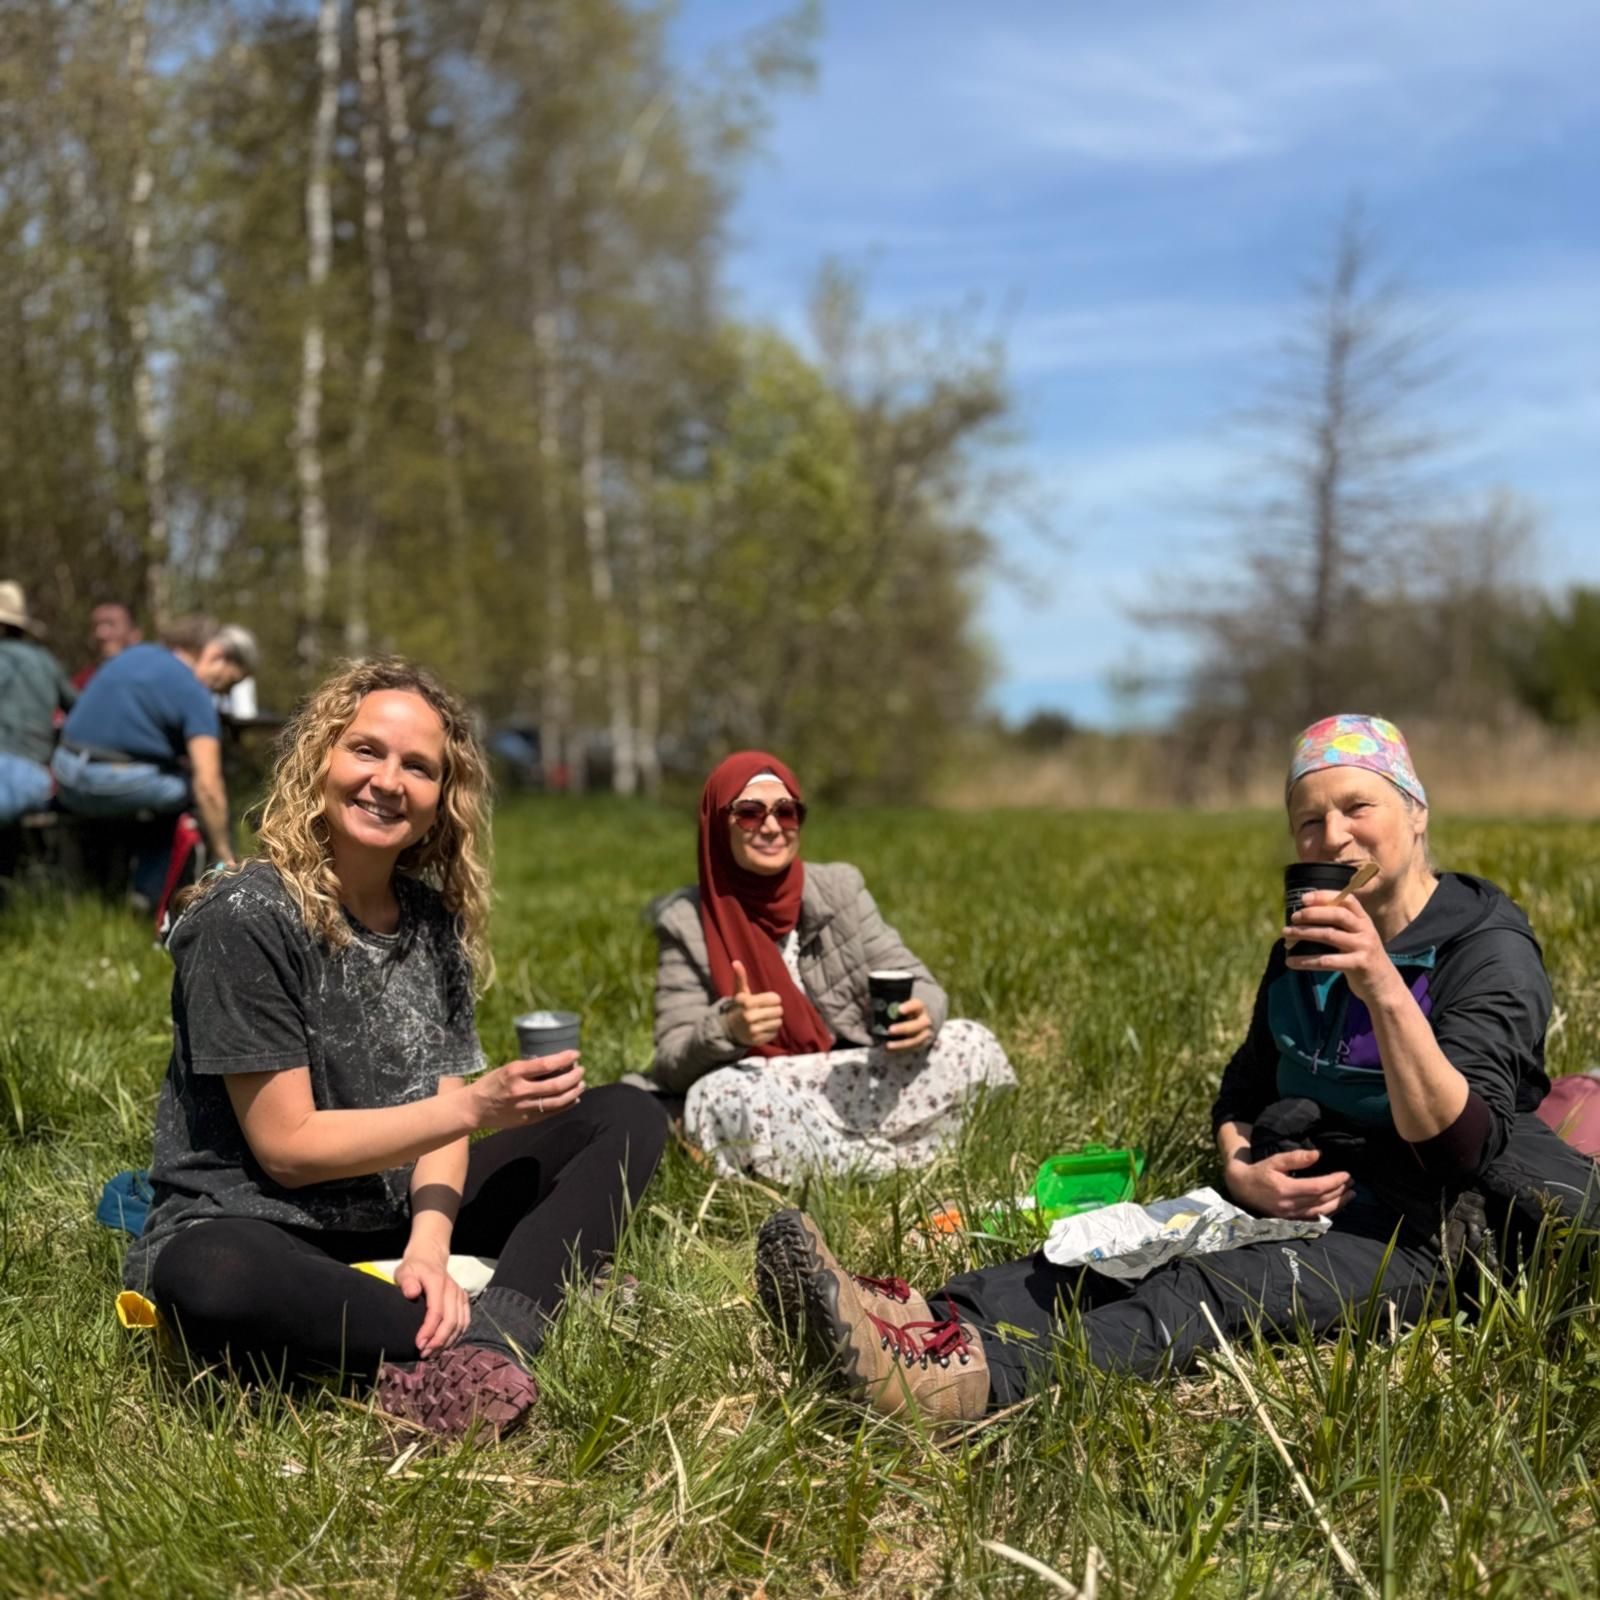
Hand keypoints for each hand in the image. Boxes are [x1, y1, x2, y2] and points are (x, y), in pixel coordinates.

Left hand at [395, 1243, 470, 1355]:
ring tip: (433, 1353)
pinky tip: (446, 1345)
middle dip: (438, 1340)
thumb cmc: (414, 1268)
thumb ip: (407, 1281)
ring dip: (448, 1341)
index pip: (437, 1311)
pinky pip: (465, 1321)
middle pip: (451, 1320)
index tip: (418, 1344)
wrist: (429, 1258)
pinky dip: (457, 1335)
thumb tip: (411, 1293)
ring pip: (460, 1323)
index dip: (429, 1330)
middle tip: (424, 1353)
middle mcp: (453, 1289)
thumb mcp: (405, 1271)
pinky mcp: (463, 1300)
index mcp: (438, 1283)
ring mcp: (460, 1294)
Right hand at [470, 1050, 584, 1130]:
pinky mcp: (526, 1120)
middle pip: (556, 1084)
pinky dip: (566, 1105)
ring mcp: (524, 1107)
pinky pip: (552, 1113)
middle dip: (574, 1076)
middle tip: (581, 1070)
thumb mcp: (507, 1069)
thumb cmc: (491, 1084)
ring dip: (574, 1092)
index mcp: (515, 1072)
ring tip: (581, 1084)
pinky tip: (574, 1099)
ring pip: (558, 1100)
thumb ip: (529, 1069)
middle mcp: (520, 1090)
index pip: (546, 1064)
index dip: (565, 1059)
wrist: (474, 1108)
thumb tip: (556, 1064)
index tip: (576, 1054)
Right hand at [726, 959, 783, 1047]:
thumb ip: (740, 977)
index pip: (774, 999)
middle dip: (775, 1009)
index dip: (774, 999)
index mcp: (747, 1003)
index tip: (769, 1000)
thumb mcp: (739, 992)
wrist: (729, 1029)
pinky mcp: (758, 1040)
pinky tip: (764, 1027)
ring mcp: (753, 1030)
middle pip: (778, 1011)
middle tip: (768, 1010)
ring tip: (766, 1018)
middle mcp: (749, 1017)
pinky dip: (772, 1029)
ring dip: (775, 1020)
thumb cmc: (739, 1007)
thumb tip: (736, 962)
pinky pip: (775, 1032)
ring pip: (778, 1022)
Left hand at [883, 996, 934, 1053]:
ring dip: (901, 1044)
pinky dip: (900, 1050)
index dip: (909, 1007)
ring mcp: (925, 1034)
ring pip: (915, 1040)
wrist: (923, 1021)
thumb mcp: (903, 1004)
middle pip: (918, 1025)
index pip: (917, 1005)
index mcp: (920, 1007)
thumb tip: (868, 999)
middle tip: (890, 1030)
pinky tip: (889, 1050)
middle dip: (904, 1028)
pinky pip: (912, 1049)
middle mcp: (925, 1020)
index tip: (899, 1009)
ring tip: (888, 1045)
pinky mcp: (922, 1044)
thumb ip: (890, 1003)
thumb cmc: (908, 1010)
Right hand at [1224, 1147, 1352, 1218]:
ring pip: (1321, 1212)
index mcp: (1285, 1189)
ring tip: (1351, 1195)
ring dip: (1339, 1204)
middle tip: (1352, 1182)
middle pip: (1322, 1201)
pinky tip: (1337, 1205)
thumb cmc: (1260, 1171)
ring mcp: (1290, 1216)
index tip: (1346, 1174)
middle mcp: (1289, 1205)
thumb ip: (1296, 1158)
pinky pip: (1314, 1218)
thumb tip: (1318, 1154)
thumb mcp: (1275, 1160)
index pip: (1317, 1188)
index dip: (1334, 1182)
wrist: (1243, 1188)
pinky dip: (1329, 1212)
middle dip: (1340, 1191)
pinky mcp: (1291, 1221)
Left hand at [1283, 888, 1400, 1004]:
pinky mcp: (1358, 965)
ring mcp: (1363, 947)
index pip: (1347, 900)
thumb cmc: (1361, 958)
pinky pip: (1327, 961)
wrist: (1384, 986)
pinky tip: (1291, 961)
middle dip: (1312, 914)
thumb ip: (1340, 925)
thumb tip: (1304, 913)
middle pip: (1337, 915)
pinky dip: (1305, 961)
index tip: (1303, 898)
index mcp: (1364, 920)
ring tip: (1286, 935)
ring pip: (1329, 935)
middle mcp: (1366, 930)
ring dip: (1304, 934)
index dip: (1324, 896)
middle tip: (1293, 918)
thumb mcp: (1357, 937)